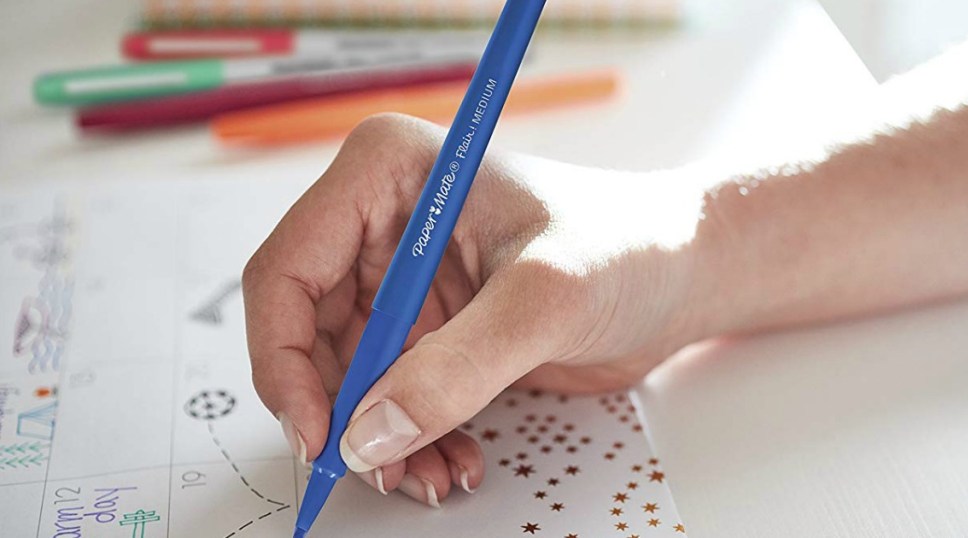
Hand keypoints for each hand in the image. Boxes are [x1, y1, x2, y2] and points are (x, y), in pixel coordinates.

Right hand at [243, 114, 709, 506]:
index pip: (288, 270)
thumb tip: (367, 436)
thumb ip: (454, 369)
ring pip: (348, 374)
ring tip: (428, 477)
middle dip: (338, 411)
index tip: (319, 432)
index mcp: (387, 174)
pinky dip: (410, 435)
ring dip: (378, 436)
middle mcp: (382, 221)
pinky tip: (451, 460)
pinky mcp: (431, 323)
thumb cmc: (628, 246)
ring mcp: (404, 276)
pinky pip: (390, 392)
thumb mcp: (543, 300)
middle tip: (375, 470)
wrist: (680, 273)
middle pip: (307, 332)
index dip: (283, 360)